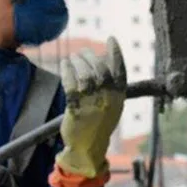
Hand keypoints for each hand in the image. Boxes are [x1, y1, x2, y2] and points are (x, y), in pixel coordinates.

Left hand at [55, 37, 126, 177]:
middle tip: (83, 52)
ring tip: (72, 58)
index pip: (120, 71)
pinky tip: (65, 65)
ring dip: (78, 62)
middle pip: (101, 70)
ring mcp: (93, 105)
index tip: (111, 39)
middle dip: (90, 57)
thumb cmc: (99, 123)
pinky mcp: (77, 109)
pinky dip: (68, 71)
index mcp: (119, 98)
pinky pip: (71, 84)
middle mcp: (108, 100)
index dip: (116, 53)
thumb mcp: (112, 105)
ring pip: (86, 75)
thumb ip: (111, 86)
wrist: (88, 148)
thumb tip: (104, 60)